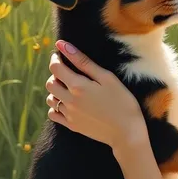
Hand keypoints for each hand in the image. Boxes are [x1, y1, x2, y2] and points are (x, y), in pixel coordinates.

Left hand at [46, 41, 147, 156]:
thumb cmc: (122, 102)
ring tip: (68, 88)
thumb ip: (83, 61)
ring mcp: (69, 115)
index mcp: (78, 86)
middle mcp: (69, 101)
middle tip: (67, 71)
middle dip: (56, 74)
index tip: (61, 54)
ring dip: (56, 90)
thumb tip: (63, 46)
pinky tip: (67, 103)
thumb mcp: (107, 78)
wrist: (127, 132)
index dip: (56, 58)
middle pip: (50, 83)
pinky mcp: (72, 126)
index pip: (55, 67)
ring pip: (50, 98)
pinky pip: (53, 114)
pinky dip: (56, 107)